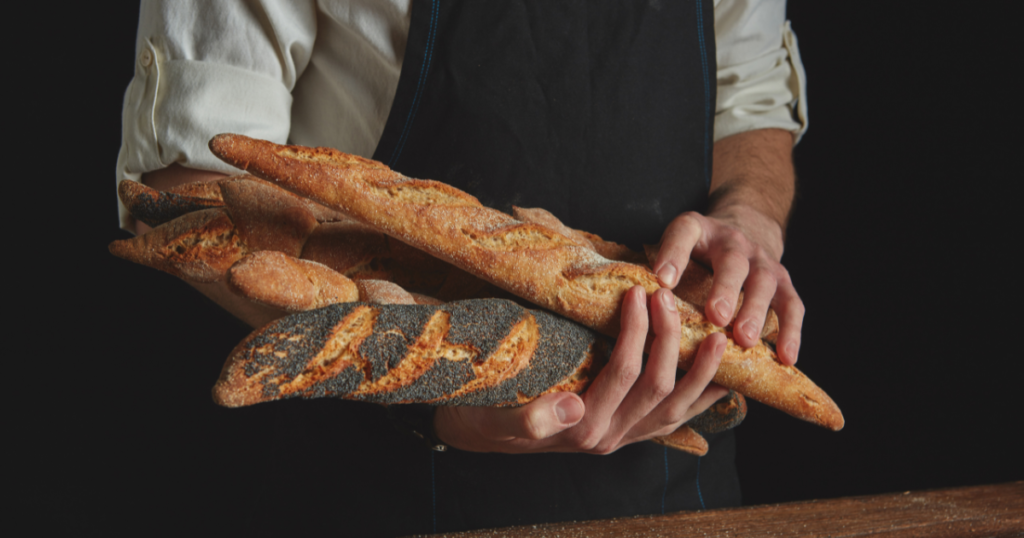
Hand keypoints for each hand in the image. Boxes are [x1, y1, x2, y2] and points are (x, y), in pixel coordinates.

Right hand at [433, 286, 728, 453]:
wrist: (479, 433)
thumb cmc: (483, 413)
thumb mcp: (493, 416)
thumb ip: (531, 419)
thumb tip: (572, 407)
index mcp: (582, 427)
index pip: (622, 373)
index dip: (636, 332)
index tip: (637, 292)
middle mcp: (609, 436)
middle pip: (657, 386)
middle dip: (669, 339)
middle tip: (667, 296)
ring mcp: (623, 437)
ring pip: (677, 408)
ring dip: (701, 373)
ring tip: (718, 338)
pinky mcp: (629, 433)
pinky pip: (675, 419)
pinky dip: (700, 398)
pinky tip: (720, 379)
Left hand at [652, 207, 803, 364]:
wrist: (741, 228)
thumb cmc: (695, 253)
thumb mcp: (673, 248)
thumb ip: (654, 270)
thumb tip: (625, 310)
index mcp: (698, 230)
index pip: (684, 233)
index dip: (674, 254)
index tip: (662, 279)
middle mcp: (733, 241)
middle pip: (732, 261)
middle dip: (725, 289)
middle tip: (716, 317)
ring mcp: (762, 260)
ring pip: (764, 283)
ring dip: (756, 312)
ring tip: (744, 340)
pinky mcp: (783, 281)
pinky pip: (792, 305)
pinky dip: (791, 331)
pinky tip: (786, 357)